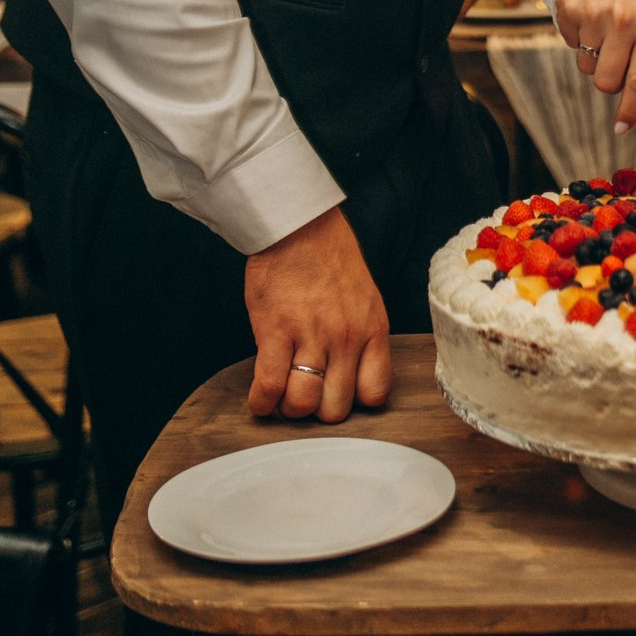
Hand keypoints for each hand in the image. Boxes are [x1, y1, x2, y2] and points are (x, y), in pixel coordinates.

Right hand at [244, 206, 392, 421]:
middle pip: (336, 407)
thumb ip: (360, 335)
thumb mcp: (364, 297)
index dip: (355, 402)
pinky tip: (260, 399)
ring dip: (289, 408)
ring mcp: (311, 336)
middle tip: (306, 396)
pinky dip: (261, 402)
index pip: (375, 392)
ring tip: (282, 396)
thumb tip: (349, 372)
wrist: (299, 225)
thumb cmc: (329, 256)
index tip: (339, 394)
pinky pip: (270, 385)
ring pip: (303, 403)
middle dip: (318, 410)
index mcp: (372, 329)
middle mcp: (346, 338)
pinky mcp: (275, 331)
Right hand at [555, 0, 635, 133]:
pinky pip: (571, 43)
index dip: (630, 109)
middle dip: (609, 80)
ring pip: (587, 65)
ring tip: (604, 25)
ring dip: (594, 55)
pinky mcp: (569, 7)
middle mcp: (625, 20)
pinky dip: (579, 35)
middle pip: (607, 82)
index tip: (622, 128)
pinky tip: (590, 10)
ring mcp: (595, 14)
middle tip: (614, 58)